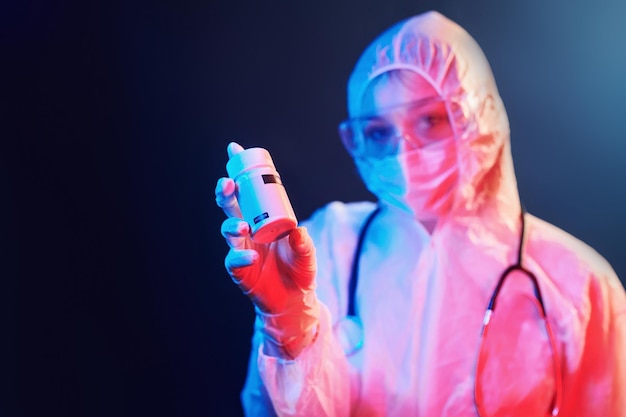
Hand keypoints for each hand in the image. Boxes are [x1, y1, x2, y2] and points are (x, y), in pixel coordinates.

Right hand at [216, 142, 319, 357]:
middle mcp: (248, 229)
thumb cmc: (300, 270)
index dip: (240, 170)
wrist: (295, 300)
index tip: (234, 150)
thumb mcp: (307, 254)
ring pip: (227, 230)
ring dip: (231, 225)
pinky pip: (234, 260)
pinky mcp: (240, 269)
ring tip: (241, 227)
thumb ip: (304, 243)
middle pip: (230, 205)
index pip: (249, 190)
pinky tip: (250, 257)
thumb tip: (298, 231)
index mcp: (263, 217)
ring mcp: (242, 248)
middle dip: (225, 192)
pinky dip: (240, 257)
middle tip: (227, 184)